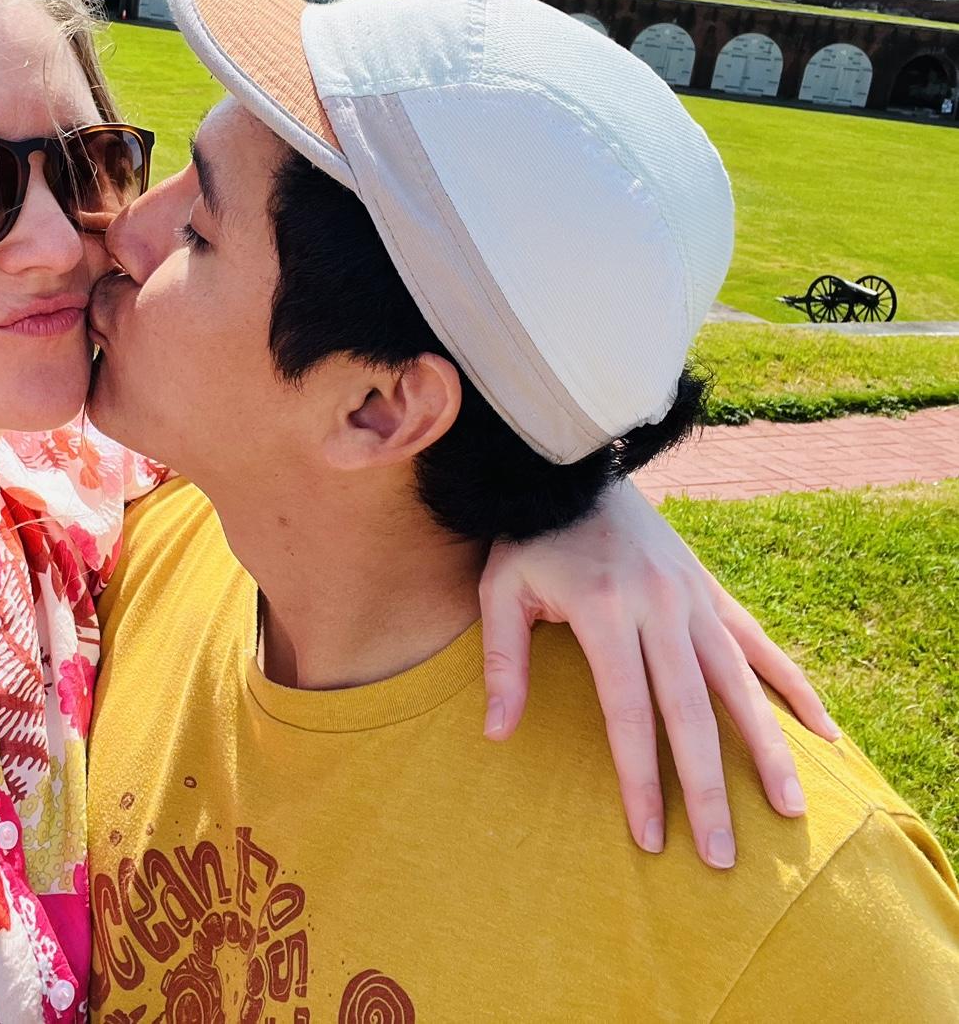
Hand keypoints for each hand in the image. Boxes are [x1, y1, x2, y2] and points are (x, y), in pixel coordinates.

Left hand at [477, 477, 839, 868]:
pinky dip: (793, 687)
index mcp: (605, 610)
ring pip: (739, 684)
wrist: (574, 467)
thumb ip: (503, 660)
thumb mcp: (500, 588)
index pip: (629, 712)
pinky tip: (824, 733)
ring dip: (767, 749)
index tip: (651, 835)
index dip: (641, 778)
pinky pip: (759, 644)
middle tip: (721, 855)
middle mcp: (660, 606)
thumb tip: (497, 732)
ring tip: (790, 810)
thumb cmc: (530, 536)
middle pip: (692, 711)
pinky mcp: (711, 590)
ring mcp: (693, 597)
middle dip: (708, 789)